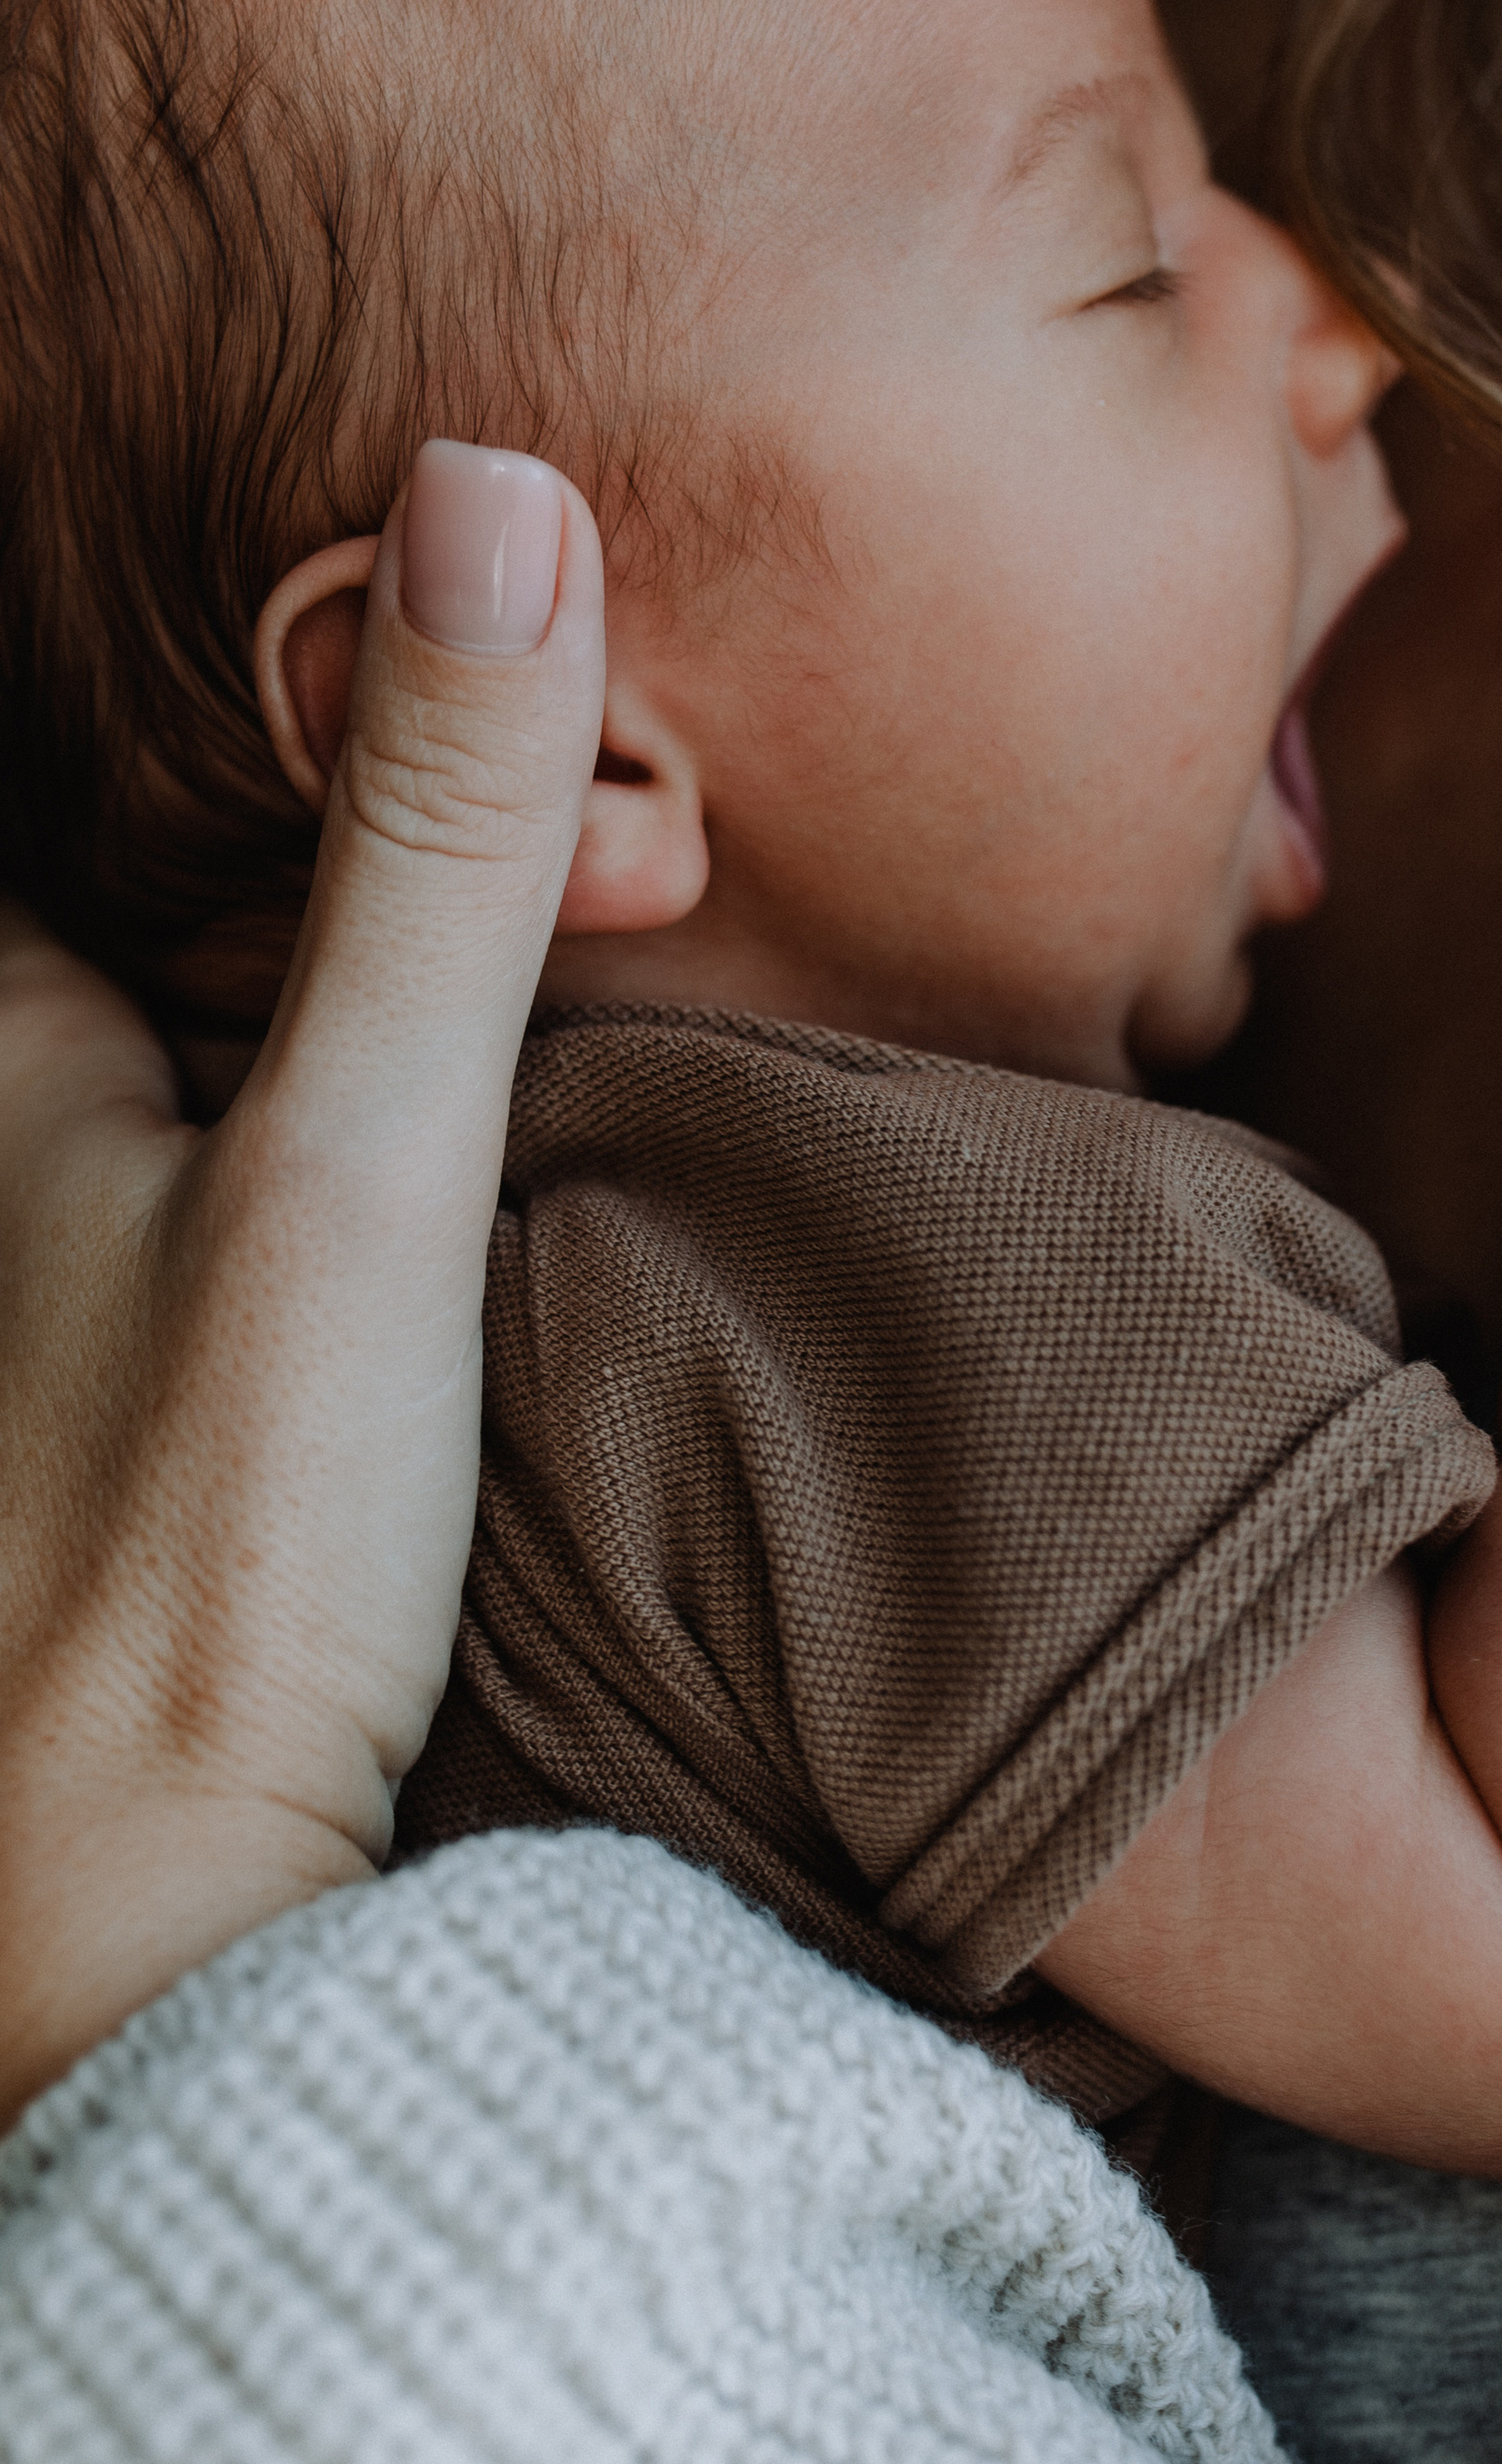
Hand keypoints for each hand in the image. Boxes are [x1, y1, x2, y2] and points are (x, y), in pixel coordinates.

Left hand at [0, 444, 603, 2125]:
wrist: (163, 1979)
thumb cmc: (200, 1574)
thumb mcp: (357, 1172)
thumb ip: (439, 858)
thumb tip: (491, 483)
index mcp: (0, 1072)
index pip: (70, 802)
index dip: (183, 687)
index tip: (262, 569)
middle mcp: (1, 1180)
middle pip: (113, 928)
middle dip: (240, 828)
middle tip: (408, 686)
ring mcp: (59, 1322)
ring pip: (155, 1074)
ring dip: (258, 977)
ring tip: (419, 883)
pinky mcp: (139, 1444)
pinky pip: (192, 1209)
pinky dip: (275, 1128)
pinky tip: (387, 1146)